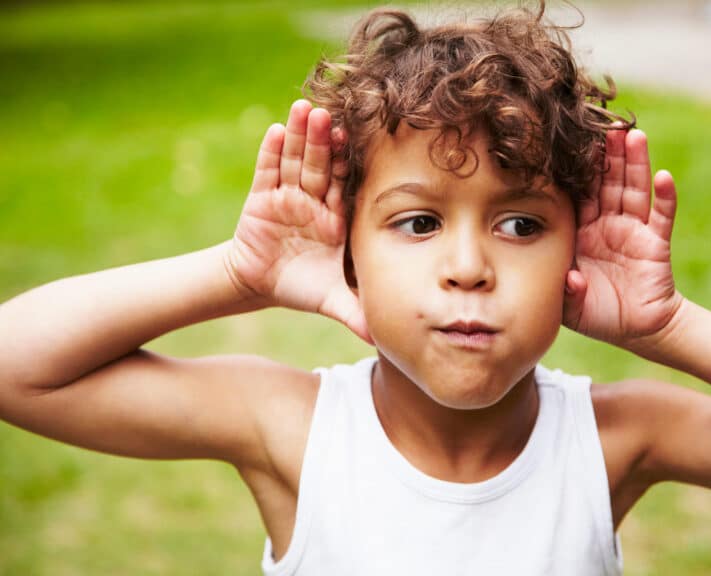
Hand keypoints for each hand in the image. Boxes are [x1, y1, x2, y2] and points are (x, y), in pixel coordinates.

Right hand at [227, 100, 369, 342]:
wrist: (260, 286)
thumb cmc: (301, 286)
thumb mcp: (332, 300)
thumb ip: (358, 313)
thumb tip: (388, 340)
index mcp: (335, 217)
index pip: (344, 184)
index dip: (349, 163)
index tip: (358, 139)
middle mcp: (313, 200)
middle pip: (320, 165)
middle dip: (324, 141)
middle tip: (330, 114)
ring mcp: (287, 196)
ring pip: (294, 161)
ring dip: (298, 136)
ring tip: (303, 110)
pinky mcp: (261, 199)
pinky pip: (266, 172)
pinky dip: (270, 153)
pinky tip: (275, 130)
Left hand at [563, 128, 682, 348]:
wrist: (636, 330)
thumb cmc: (597, 313)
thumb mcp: (571, 305)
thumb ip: (566, 291)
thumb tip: (571, 278)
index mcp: (582, 232)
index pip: (578, 195)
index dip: (576, 172)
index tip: (568, 144)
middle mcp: (607, 224)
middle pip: (607, 182)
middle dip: (606, 155)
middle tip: (604, 125)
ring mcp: (633, 230)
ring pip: (634, 190)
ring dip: (635, 164)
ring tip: (633, 135)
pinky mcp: (656, 242)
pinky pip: (662, 216)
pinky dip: (665, 197)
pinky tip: (664, 178)